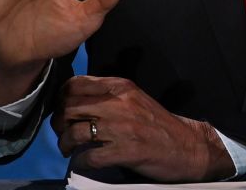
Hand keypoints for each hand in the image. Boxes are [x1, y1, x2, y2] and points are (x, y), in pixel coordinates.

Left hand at [53, 76, 234, 180]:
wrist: (186, 146)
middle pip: (69, 108)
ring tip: (70, 149)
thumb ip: (108, 95)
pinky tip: (86, 161)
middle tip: (63, 132)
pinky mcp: (125, 151)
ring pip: (74, 133)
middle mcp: (120, 104)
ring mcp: (122, 128)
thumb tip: (73, 100)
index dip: (61, 98)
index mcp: (121, 87)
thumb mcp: (134, 99)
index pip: (75, 85)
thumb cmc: (157, 124)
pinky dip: (82, 161)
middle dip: (59, 123)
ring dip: (66, 144)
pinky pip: (89, 157)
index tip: (63, 110)